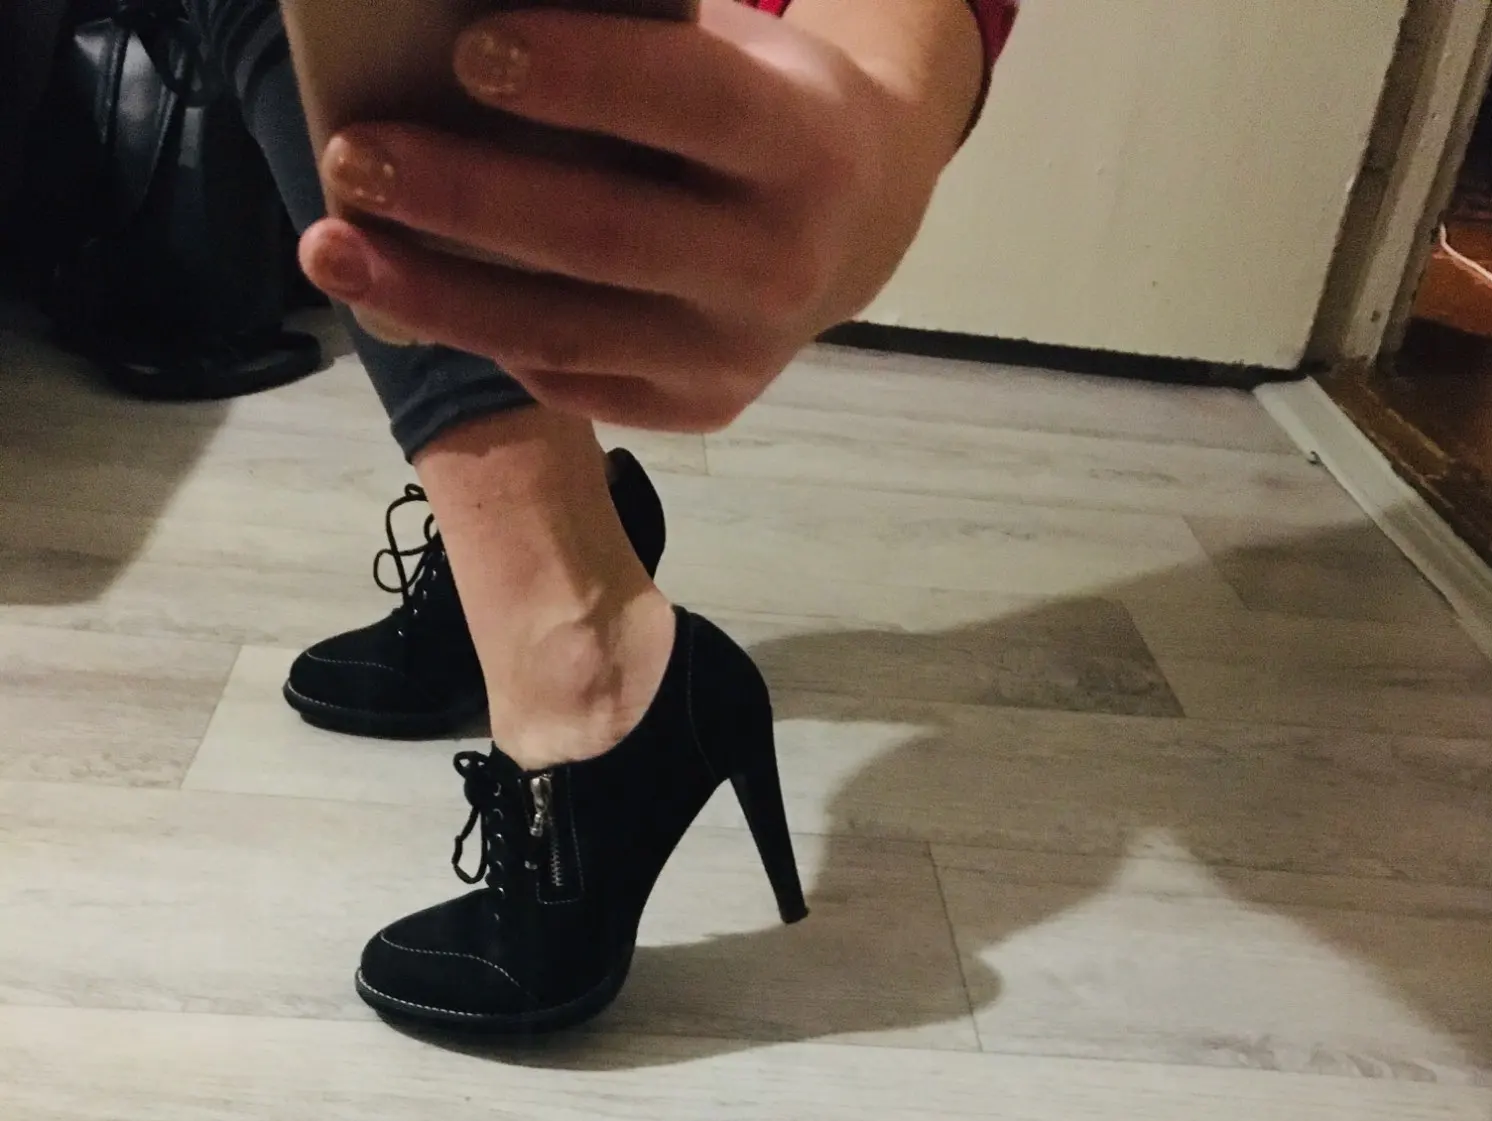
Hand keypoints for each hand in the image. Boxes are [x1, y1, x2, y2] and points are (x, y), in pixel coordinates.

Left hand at [298, 0, 977, 429]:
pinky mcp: (700, 407)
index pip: (687, 105)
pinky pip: (570, 379)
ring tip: (333, 249)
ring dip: (434, 294)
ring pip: (565, 331)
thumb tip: (466, 35)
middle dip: (464, 197)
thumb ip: (638, 46)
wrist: (853, 226)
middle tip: (354, 157)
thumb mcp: (728, 48)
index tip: (468, 52)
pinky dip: (481, 337)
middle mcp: (778, 265)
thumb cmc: (757, 104)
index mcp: (802, 146)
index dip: (578, 77)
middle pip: (601, 236)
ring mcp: (738, 354)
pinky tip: (408, 297)